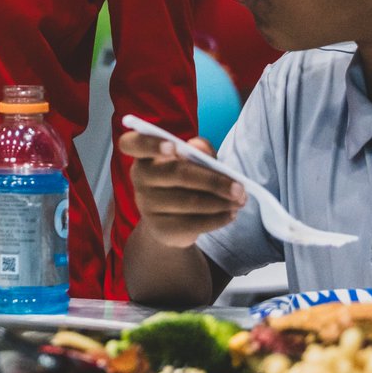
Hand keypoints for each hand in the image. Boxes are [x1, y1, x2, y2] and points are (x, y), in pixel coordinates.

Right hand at [118, 130, 247, 248]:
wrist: (171, 221)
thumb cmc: (182, 181)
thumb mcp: (192, 161)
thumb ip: (199, 150)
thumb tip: (199, 147)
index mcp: (144, 154)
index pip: (132, 143)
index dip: (151, 143)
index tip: (173, 146)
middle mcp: (140, 178)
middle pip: (176, 174)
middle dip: (213, 181)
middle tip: (239, 188)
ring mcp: (147, 205)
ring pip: (190, 201)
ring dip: (221, 202)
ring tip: (239, 201)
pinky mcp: (160, 228)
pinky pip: (193, 224)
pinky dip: (217, 219)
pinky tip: (230, 214)